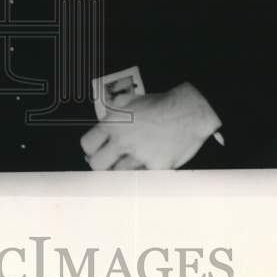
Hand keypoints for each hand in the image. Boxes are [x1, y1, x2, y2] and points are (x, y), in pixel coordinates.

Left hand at [80, 82, 222, 170]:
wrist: (189, 110)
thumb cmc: (162, 104)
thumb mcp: (129, 98)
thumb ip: (112, 111)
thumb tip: (103, 123)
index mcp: (113, 123)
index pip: (87, 145)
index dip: (91, 148)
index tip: (97, 150)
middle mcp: (123, 140)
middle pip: (97, 164)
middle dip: (102, 164)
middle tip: (110, 161)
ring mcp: (139, 155)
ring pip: (119, 174)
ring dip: (124, 169)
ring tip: (133, 161)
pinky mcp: (156, 166)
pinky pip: (143, 177)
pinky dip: (144, 174)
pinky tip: (149, 164)